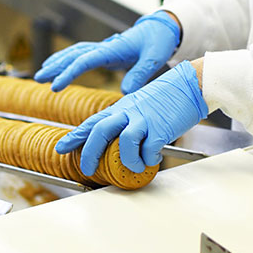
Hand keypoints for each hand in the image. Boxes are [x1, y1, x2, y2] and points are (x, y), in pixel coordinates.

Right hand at [34, 11, 180, 93]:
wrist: (162, 28)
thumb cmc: (158, 42)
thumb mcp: (154, 58)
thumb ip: (140, 74)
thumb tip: (125, 92)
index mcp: (112, 49)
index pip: (84, 61)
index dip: (68, 74)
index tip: (55, 87)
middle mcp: (104, 47)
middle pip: (73, 55)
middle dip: (54, 67)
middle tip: (38, 79)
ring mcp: (103, 48)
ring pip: (74, 53)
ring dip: (57, 62)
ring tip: (41, 75)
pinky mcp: (104, 52)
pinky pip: (80, 55)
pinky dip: (66, 60)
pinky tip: (58, 67)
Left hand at [56, 61, 206, 174]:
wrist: (191, 83)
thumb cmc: (166, 97)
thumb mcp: (139, 105)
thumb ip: (126, 121)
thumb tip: (117, 142)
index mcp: (121, 108)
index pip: (92, 122)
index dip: (75, 136)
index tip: (61, 147)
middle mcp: (129, 112)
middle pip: (100, 132)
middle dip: (90, 154)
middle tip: (87, 169)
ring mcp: (145, 119)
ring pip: (125, 143)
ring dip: (128, 161)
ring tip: (134, 167)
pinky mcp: (162, 128)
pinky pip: (149, 149)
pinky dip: (149, 159)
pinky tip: (153, 159)